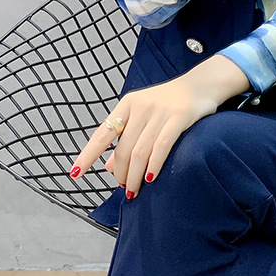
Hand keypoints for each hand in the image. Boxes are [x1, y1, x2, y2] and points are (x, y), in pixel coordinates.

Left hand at [68, 75, 219, 199]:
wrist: (200, 85)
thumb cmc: (168, 103)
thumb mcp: (142, 115)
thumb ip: (125, 138)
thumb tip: (107, 166)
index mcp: (127, 104)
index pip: (102, 134)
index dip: (87, 155)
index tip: (75, 173)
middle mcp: (140, 107)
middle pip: (122, 149)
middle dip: (120, 173)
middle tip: (123, 188)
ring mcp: (159, 112)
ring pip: (139, 152)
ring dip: (134, 176)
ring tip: (133, 190)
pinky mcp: (178, 117)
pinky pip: (161, 147)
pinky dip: (153, 166)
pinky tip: (149, 179)